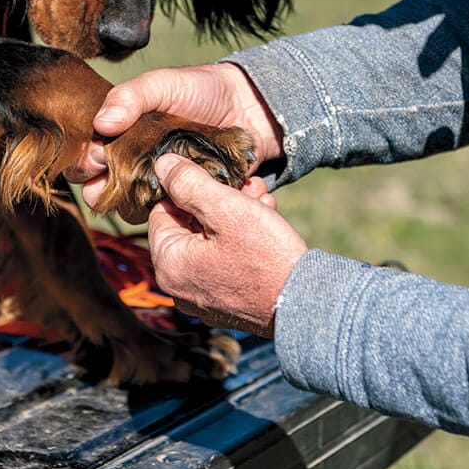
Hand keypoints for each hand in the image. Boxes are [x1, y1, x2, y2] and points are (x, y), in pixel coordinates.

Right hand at [66, 63, 283, 207]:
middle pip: (99, 188)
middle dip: (99, 188)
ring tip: (145, 188)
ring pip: (128, 207)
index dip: (84, 161)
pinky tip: (173, 198)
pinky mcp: (182, 199)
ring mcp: (156, 183)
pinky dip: (162, 211)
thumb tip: (101, 123)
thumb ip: (130, 96)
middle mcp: (132, 162)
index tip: (96, 157)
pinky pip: (164, 215)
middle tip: (114, 178)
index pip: (86, 157)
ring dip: (129, 203)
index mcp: (119, 135)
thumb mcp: (162, 83)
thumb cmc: (201, 90)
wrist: (249, 107)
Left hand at [148, 154, 306, 337]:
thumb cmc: (266, 257)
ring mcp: (202, 298)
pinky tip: (264, 223)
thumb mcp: (227, 208)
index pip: (162, 211)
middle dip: (218, 200)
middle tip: (247, 186)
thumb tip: (163, 164)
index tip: (217, 177)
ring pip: (209, 242)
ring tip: (262, 202)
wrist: (306, 303)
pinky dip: (241, 241)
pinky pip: (223, 263)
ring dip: (234, 216)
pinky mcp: (225, 303)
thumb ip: (189, 183)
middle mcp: (179, 288)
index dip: (189, 188)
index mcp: (169, 266)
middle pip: (188, 227)